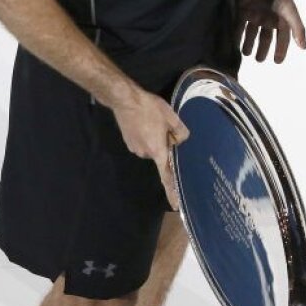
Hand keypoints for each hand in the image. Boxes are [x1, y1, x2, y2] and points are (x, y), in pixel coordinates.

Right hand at [110, 88, 190, 210]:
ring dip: (156, 139)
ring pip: (152, 148)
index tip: (175, 205)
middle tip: (166, 127)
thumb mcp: (172, 117)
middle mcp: (145, 154)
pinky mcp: (129, 142)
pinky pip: (143, 142)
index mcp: (157, 151)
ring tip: (153, 121)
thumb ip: (180, 132)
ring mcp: (135, 149)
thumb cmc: (149, 108)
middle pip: (161, 155)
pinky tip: (145, 122)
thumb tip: (180, 141)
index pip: (166, 176)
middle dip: (165, 145)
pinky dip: (147, 135)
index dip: (172, 191)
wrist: (125, 100)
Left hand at [236, 0, 305, 63]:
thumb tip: (305, 47)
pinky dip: (237, 35)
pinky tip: (235, 44)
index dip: (281, 49)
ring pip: (252, 33)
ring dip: (249, 43)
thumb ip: (297, 28)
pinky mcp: (242, 9)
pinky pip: (239, 25)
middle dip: (263, 49)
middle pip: (266, 37)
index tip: (277, 62)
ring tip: (246, 53)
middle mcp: (269, 16)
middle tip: (259, 60)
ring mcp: (255, 13)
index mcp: (281, 17)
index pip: (283, 37)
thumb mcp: (288, 10)